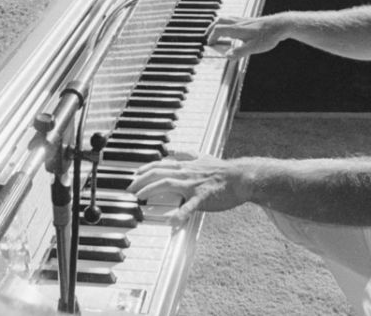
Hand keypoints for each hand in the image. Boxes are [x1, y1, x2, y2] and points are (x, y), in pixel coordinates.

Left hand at [130, 151, 251, 228]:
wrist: (241, 177)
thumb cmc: (222, 169)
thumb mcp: (203, 156)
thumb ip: (186, 154)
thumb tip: (172, 150)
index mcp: (186, 165)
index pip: (160, 164)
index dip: (144, 169)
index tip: (134, 175)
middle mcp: (186, 172)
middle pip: (158, 173)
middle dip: (141, 181)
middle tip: (129, 190)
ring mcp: (193, 184)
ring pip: (167, 184)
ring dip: (151, 190)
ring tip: (140, 198)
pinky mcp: (203, 197)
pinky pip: (189, 206)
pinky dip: (179, 213)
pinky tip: (170, 221)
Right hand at [204, 15, 285, 59]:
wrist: (280, 25)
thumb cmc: (269, 35)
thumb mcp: (254, 47)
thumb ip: (239, 52)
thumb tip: (227, 55)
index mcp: (238, 29)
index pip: (218, 30)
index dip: (212, 37)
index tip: (210, 45)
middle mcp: (239, 23)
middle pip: (220, 21)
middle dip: (211, 28)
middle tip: (208, 36)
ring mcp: (244, 20)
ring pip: (226, 18)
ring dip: (218, 25)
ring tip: (216, 32)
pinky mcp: (249, 21)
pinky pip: (233, 19)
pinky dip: (227, 24)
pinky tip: (232, 30)